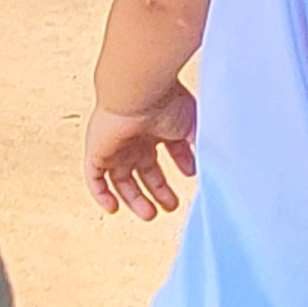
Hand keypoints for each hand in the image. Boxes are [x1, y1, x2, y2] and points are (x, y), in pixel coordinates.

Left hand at [86, 85, 198, 221]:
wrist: (137, 92)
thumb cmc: (165, 100)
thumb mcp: (192, 125)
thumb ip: (201, 145)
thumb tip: (212, 163)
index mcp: (157, 124)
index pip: (168, 148)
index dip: (181, 163)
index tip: (192, 174)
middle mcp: (136, 135)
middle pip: (145, 169)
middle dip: (158, 189)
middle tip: (170, 206)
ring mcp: (115, 145)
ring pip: (122, 179)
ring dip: (135, 199)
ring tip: (150, 215)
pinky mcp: (97, 152)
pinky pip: (95, 180)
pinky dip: (102, 195)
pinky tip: (114, 208)